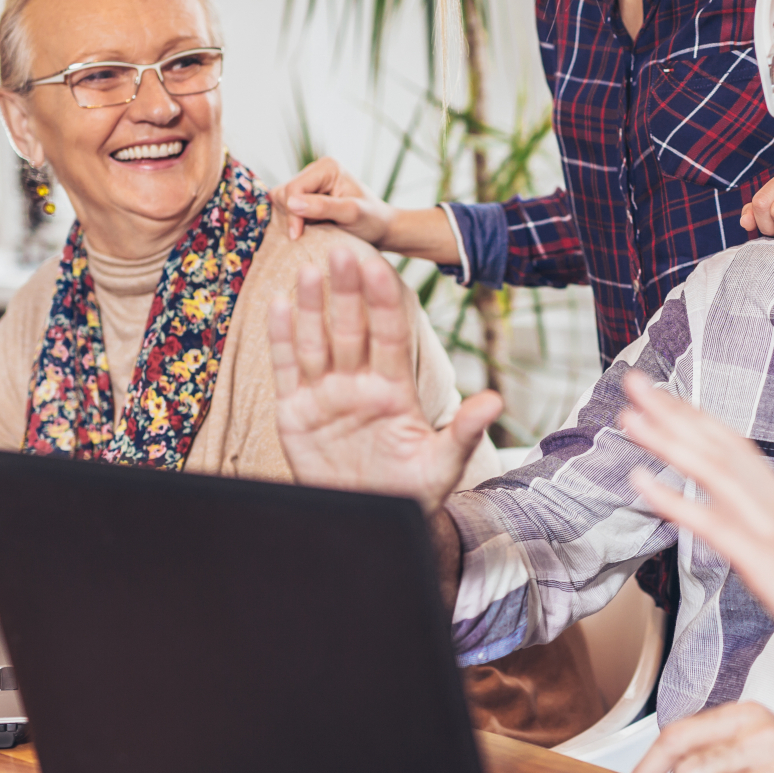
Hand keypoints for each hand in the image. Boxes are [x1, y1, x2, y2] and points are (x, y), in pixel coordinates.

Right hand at [269, 246, 501, 514]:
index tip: (383, 269)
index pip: (391, 336)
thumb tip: (495, 401)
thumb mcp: (442, 464)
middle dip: (348, 292)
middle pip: (352, 329)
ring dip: (312, 306)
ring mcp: (326, 395)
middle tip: (345, 253)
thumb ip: (464, 432)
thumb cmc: (411, 492)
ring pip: (317, 341)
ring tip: (307, 268)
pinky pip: (287, 368)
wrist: (369, 520)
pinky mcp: (295, 411)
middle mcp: (359, 384)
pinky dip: (281, 338)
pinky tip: (278, 304)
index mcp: (395, 390)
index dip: (385, 303)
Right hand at [278, 157, 396, 243]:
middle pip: (283, 193)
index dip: (292, 213)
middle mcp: (315, 170)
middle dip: (291, 215)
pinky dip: (293, 221)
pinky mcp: (306, 197)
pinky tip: (310, 228)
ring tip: (314, 228)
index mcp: (326, 167)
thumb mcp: (352, 215)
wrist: (381, 229)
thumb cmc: (372, 221)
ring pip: (280, 201)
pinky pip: (286, 208)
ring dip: (292, 218)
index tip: (298, 235)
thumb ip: (324, 207)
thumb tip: (292, 203)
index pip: (294, 188)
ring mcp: (310, 184)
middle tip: (309, 232)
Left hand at [617, 372, 773, 675]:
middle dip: (674, 412)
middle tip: (635, 381)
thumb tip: (755, 536)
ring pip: (713, 471)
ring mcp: (769, 530)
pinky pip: (712, 523)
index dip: (698, 421)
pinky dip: (673, 498)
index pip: (734, 450)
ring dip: (667, 439)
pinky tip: (641, 480)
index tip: (665, 399)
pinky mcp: (765, 561)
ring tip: (630, 415)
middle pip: (719, 447)